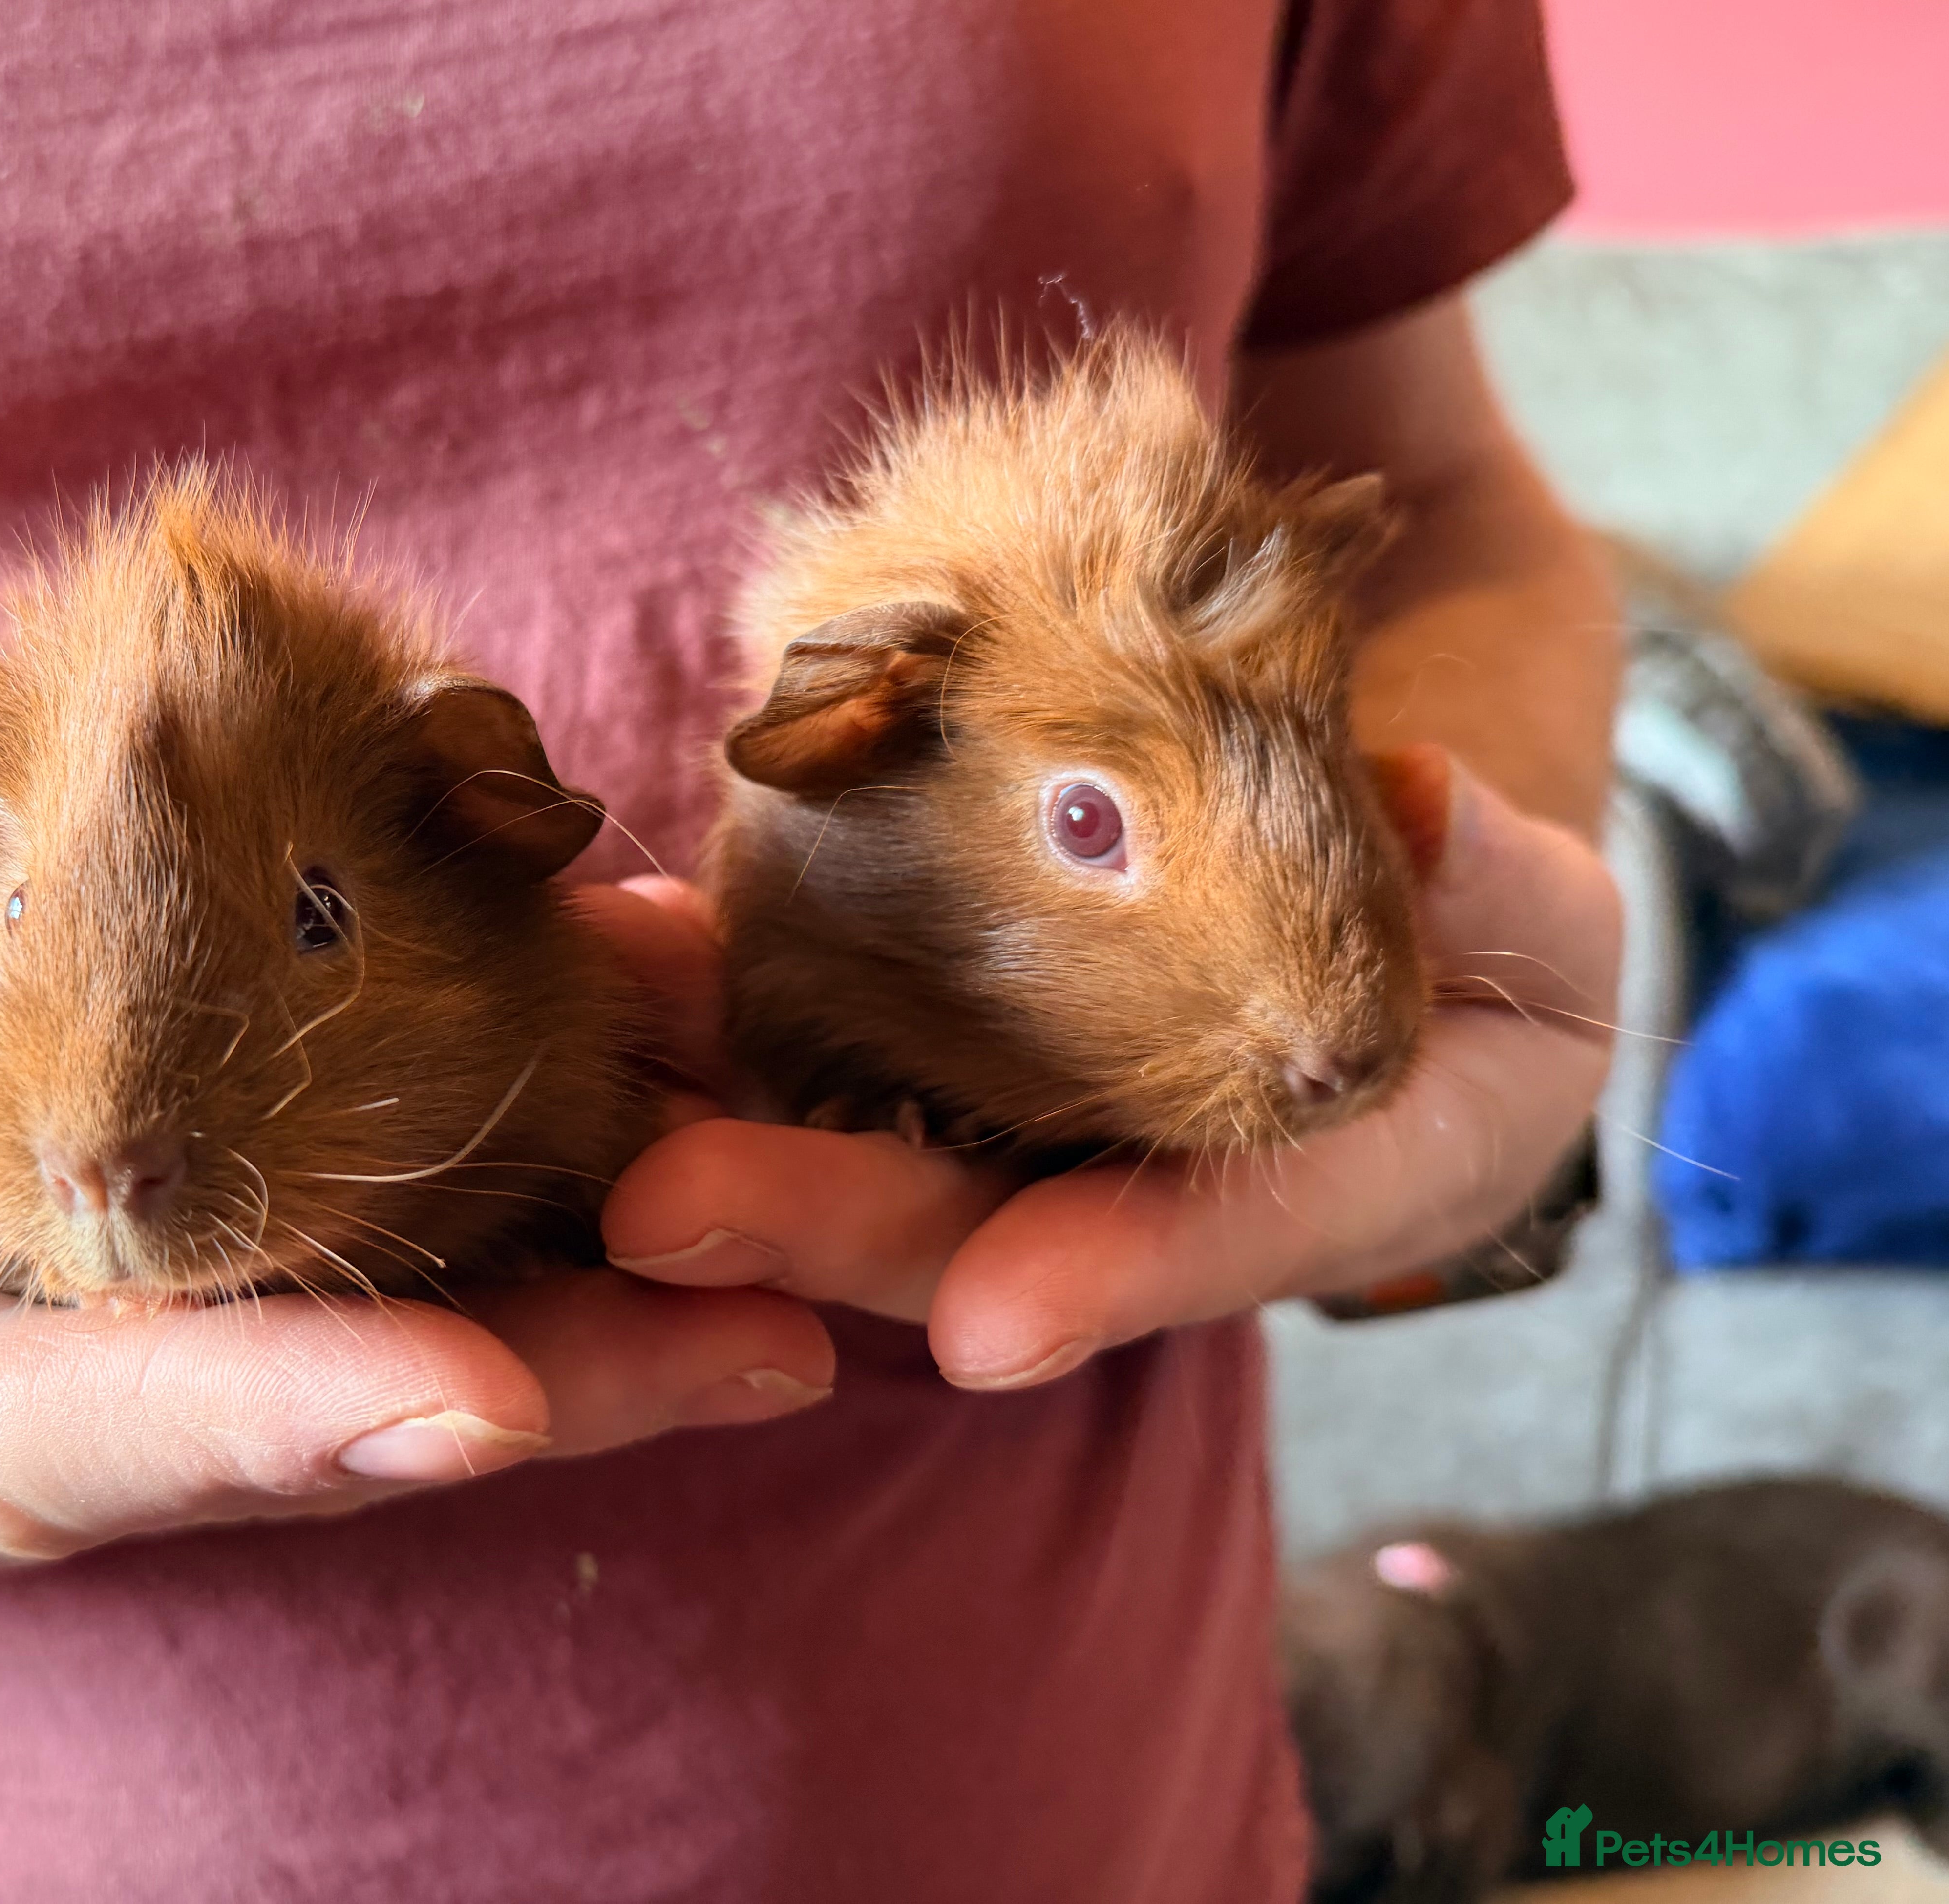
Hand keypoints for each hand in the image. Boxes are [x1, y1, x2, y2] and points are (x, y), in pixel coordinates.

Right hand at [0, 921, 831, 1564]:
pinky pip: (344, 1228)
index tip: (472, 1401)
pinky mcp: (122, 1267)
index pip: (65, 1447)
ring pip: (371, 1316)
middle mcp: (8, 1421)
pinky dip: (503, 1173)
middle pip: (299, 1403)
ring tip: (812, 1228)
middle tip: (787, 1332)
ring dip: (593, 1272)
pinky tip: (651, 1087)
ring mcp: (84, 1348)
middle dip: (545, 1376)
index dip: (255, 1431)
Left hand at [599, 757, 1621, 1387]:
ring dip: (722, 1137)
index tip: (990, 1326)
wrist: (1383, 911)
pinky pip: (829, 1054)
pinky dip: (725, 1021)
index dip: (1108, 1277)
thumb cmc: (1485, 923)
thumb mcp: (1542, 911)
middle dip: (823, 1226)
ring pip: (868, 1154)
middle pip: (977, 1230)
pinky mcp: (951, 1055)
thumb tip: (1422, 807)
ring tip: (591, 1089)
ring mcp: (1034, 1136)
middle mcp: (1152, 1197)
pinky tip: (618, 968)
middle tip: (662, 1212)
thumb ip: (1498, 883)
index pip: (1215, 1242)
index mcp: (1331, 1190)